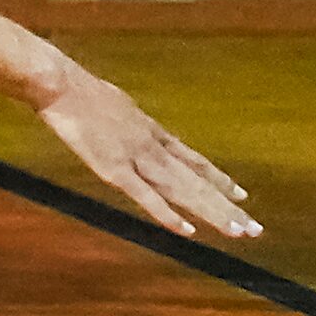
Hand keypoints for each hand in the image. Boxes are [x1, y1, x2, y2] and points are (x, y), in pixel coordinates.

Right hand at [36, 63, 259, 240]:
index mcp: (151, 131)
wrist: (61, 85)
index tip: (241, 195)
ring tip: (237, 231)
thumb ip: (127, 120)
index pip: (193, 160)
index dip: (218, 179)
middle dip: (225, 205)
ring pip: (181, 190)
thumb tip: (130, 123)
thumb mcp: (114, 103)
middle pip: (195, 180)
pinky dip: (167, 213)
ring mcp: (136, 158)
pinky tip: (187, 230)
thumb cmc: (78, 90)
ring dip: (210, 212)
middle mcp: (152, 146)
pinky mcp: (114, 169)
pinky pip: (145, 195)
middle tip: (254, 228)